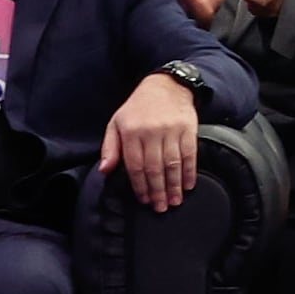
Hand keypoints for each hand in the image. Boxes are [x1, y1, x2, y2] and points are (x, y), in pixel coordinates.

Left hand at [109, 70, 203, 209]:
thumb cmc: (138, 108)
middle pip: (155, 168)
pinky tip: (188, 185)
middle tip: (160, 207)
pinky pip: (190, 154)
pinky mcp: (189, 129)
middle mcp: (151, 132)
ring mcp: (171, 130)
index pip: (135, 165)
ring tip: (174, 201)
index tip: (144, 200)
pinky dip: (189, 172)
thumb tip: (105, 170)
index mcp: (131, 132)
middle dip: (157, 191)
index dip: (140, 186)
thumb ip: (110, 148)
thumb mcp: (117, 123)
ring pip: (173, 164)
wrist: (166, 86)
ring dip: (174, 185)